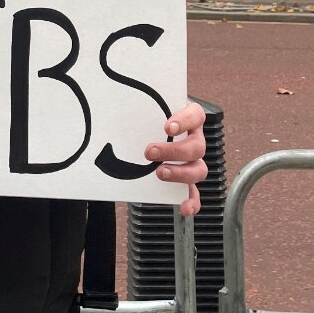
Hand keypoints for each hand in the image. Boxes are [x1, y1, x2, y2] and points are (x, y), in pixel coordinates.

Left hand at [147, 101, 208, 216]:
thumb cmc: (147, 119)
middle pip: (197, 147)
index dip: (185, 121)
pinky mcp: (185, 180)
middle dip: (173, 151)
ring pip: (199, 169)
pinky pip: (194, 193)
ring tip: (159, 173)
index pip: (196, 115)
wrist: (140, 132)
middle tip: (150, 152)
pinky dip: (191, 201)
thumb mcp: (145, 110)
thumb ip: (137, 108)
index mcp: (189, 120)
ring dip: (179, 174)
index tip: (168, 127)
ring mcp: (191, 161)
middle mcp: (194, 140)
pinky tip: (184, 207)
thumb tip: (115, 105)